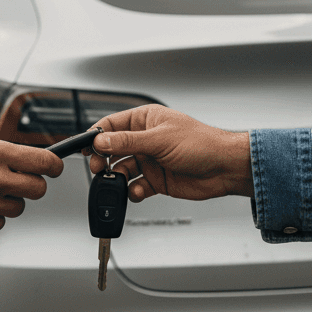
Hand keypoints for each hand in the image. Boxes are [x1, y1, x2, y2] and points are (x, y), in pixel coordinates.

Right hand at [85, 105, 253, 202]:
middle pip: (113, 149)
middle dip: (104, 160)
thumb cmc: (202, 144)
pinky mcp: (156, 180)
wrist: (225, 169)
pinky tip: (137, 191)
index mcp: (145, 120)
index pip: (112, 125)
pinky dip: (133, 191)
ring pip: (122, 170)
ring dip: (118, 177)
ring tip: (119, 181)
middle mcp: (145, 140)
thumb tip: (101, 141)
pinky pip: (136, 187)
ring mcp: (150, 160)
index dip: (97, 136)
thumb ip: (127, 142)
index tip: (86, 147)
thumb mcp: (160, 139)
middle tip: (99, 168)